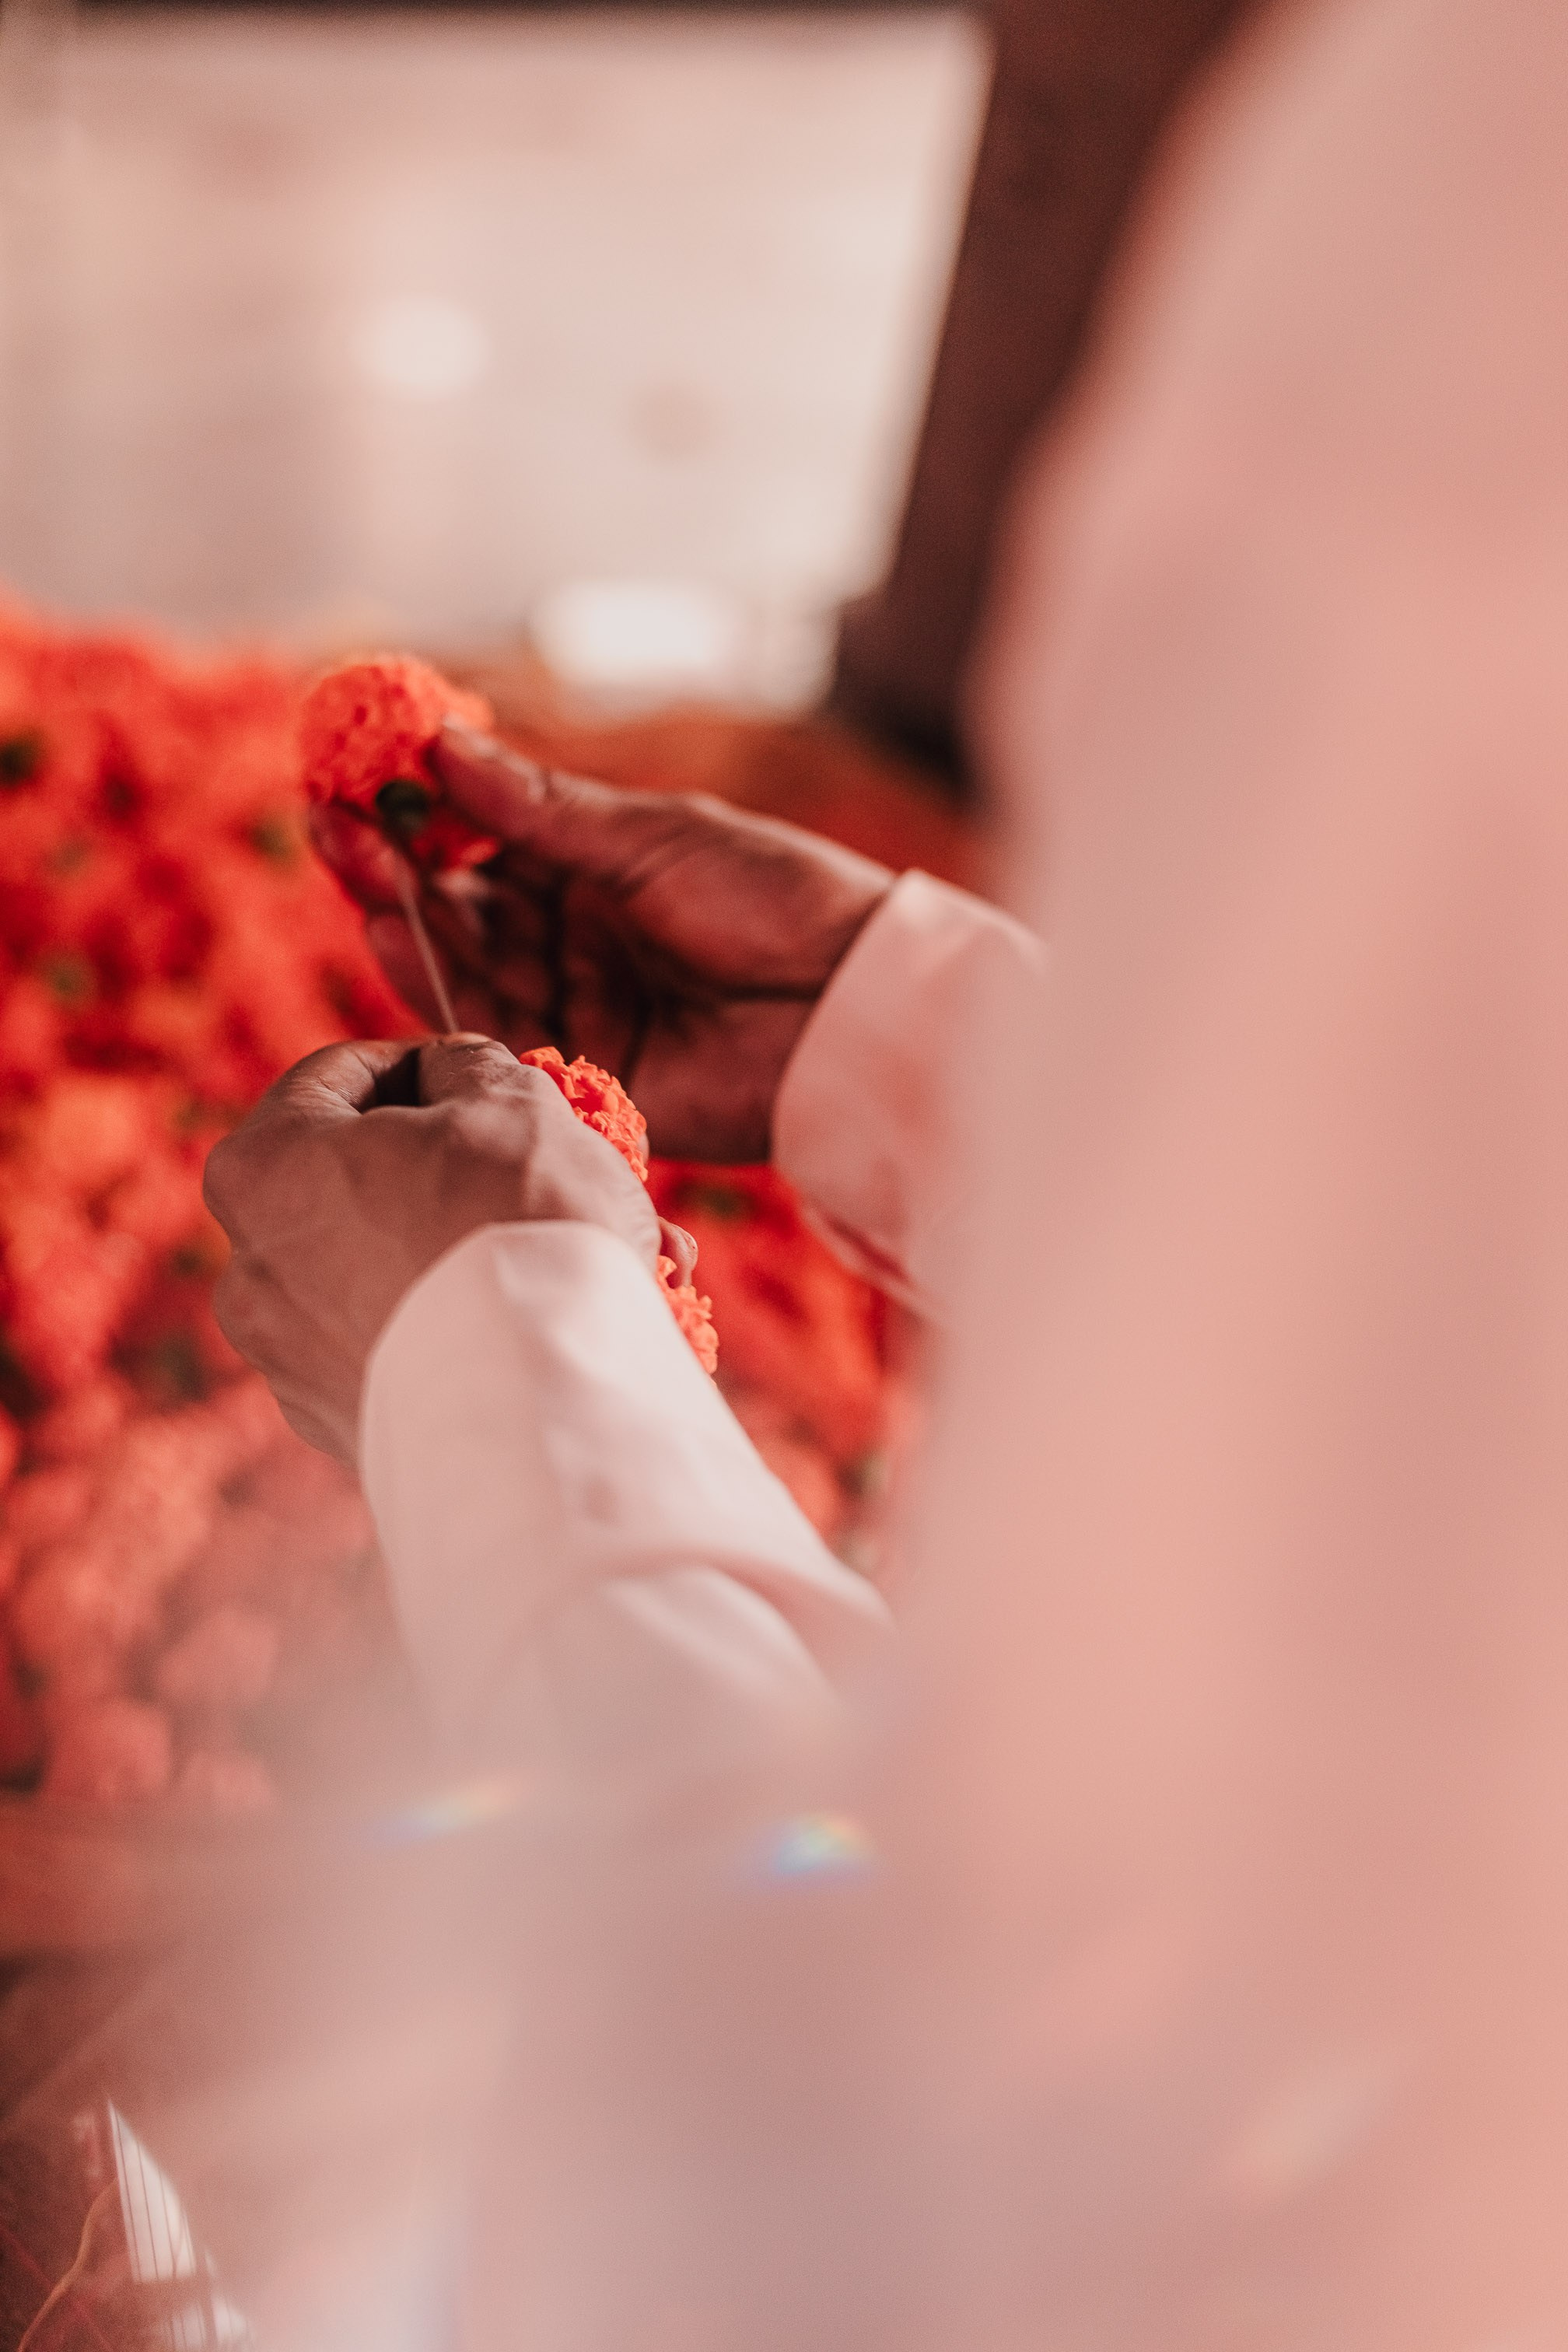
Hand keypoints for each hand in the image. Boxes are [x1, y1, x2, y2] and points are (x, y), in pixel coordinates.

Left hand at [204, 1035, 661, 1462]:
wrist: (544, 1409)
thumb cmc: (517, 1226)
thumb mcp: (511, 1100)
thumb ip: (469, 1069)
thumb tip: (457, 1077)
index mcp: (264, 1168)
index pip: (334, 1079)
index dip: (422, 1064)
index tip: (486, 1079)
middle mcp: (252, 1270)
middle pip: (363, 1183)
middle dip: (459, 1168)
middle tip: (543, 1164)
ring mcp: (291, 1362)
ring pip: (397, 1271)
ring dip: (481, 1249)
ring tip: (593, 1249)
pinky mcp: (344, 1427)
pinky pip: (412, 1348)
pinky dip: (473, 1325)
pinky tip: (563, 1317)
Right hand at [309, 724, 894, 1161]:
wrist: (852, 1005)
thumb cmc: (778, 898)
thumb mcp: (655, 836)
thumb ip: (542, 811)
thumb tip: (443, 748)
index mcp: (600, 871)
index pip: (484, 840)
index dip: (418, 811)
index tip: (355, 773)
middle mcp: (577, 938)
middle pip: (459, 903)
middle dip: (392, 863)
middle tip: (333, 824)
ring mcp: (576, 1005)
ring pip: (464, 963)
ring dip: (404, 915)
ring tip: (356, 868)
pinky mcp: (580, 1072)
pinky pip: (490, 1030)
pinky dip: (435, 986)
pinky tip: (392, 934)